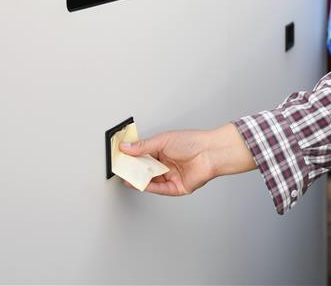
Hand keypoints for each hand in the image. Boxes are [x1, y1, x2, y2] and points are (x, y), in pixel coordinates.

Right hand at [118, 123, 254, 195]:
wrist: (211, 152)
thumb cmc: (194, 142)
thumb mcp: (164, 140)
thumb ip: (143, 146)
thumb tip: (125, 147)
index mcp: (164, 151)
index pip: (143, 156)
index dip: (131, 158)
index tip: (118, 158)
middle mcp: (167, 164)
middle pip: (145, 170)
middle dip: (132, 170)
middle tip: (119, 168)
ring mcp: (172, 176)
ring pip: (150, 181)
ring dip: (138, 180)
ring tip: (126, 176)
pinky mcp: (177, 187)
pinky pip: (160, 189)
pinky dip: (148, 187)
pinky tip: (138, 184)